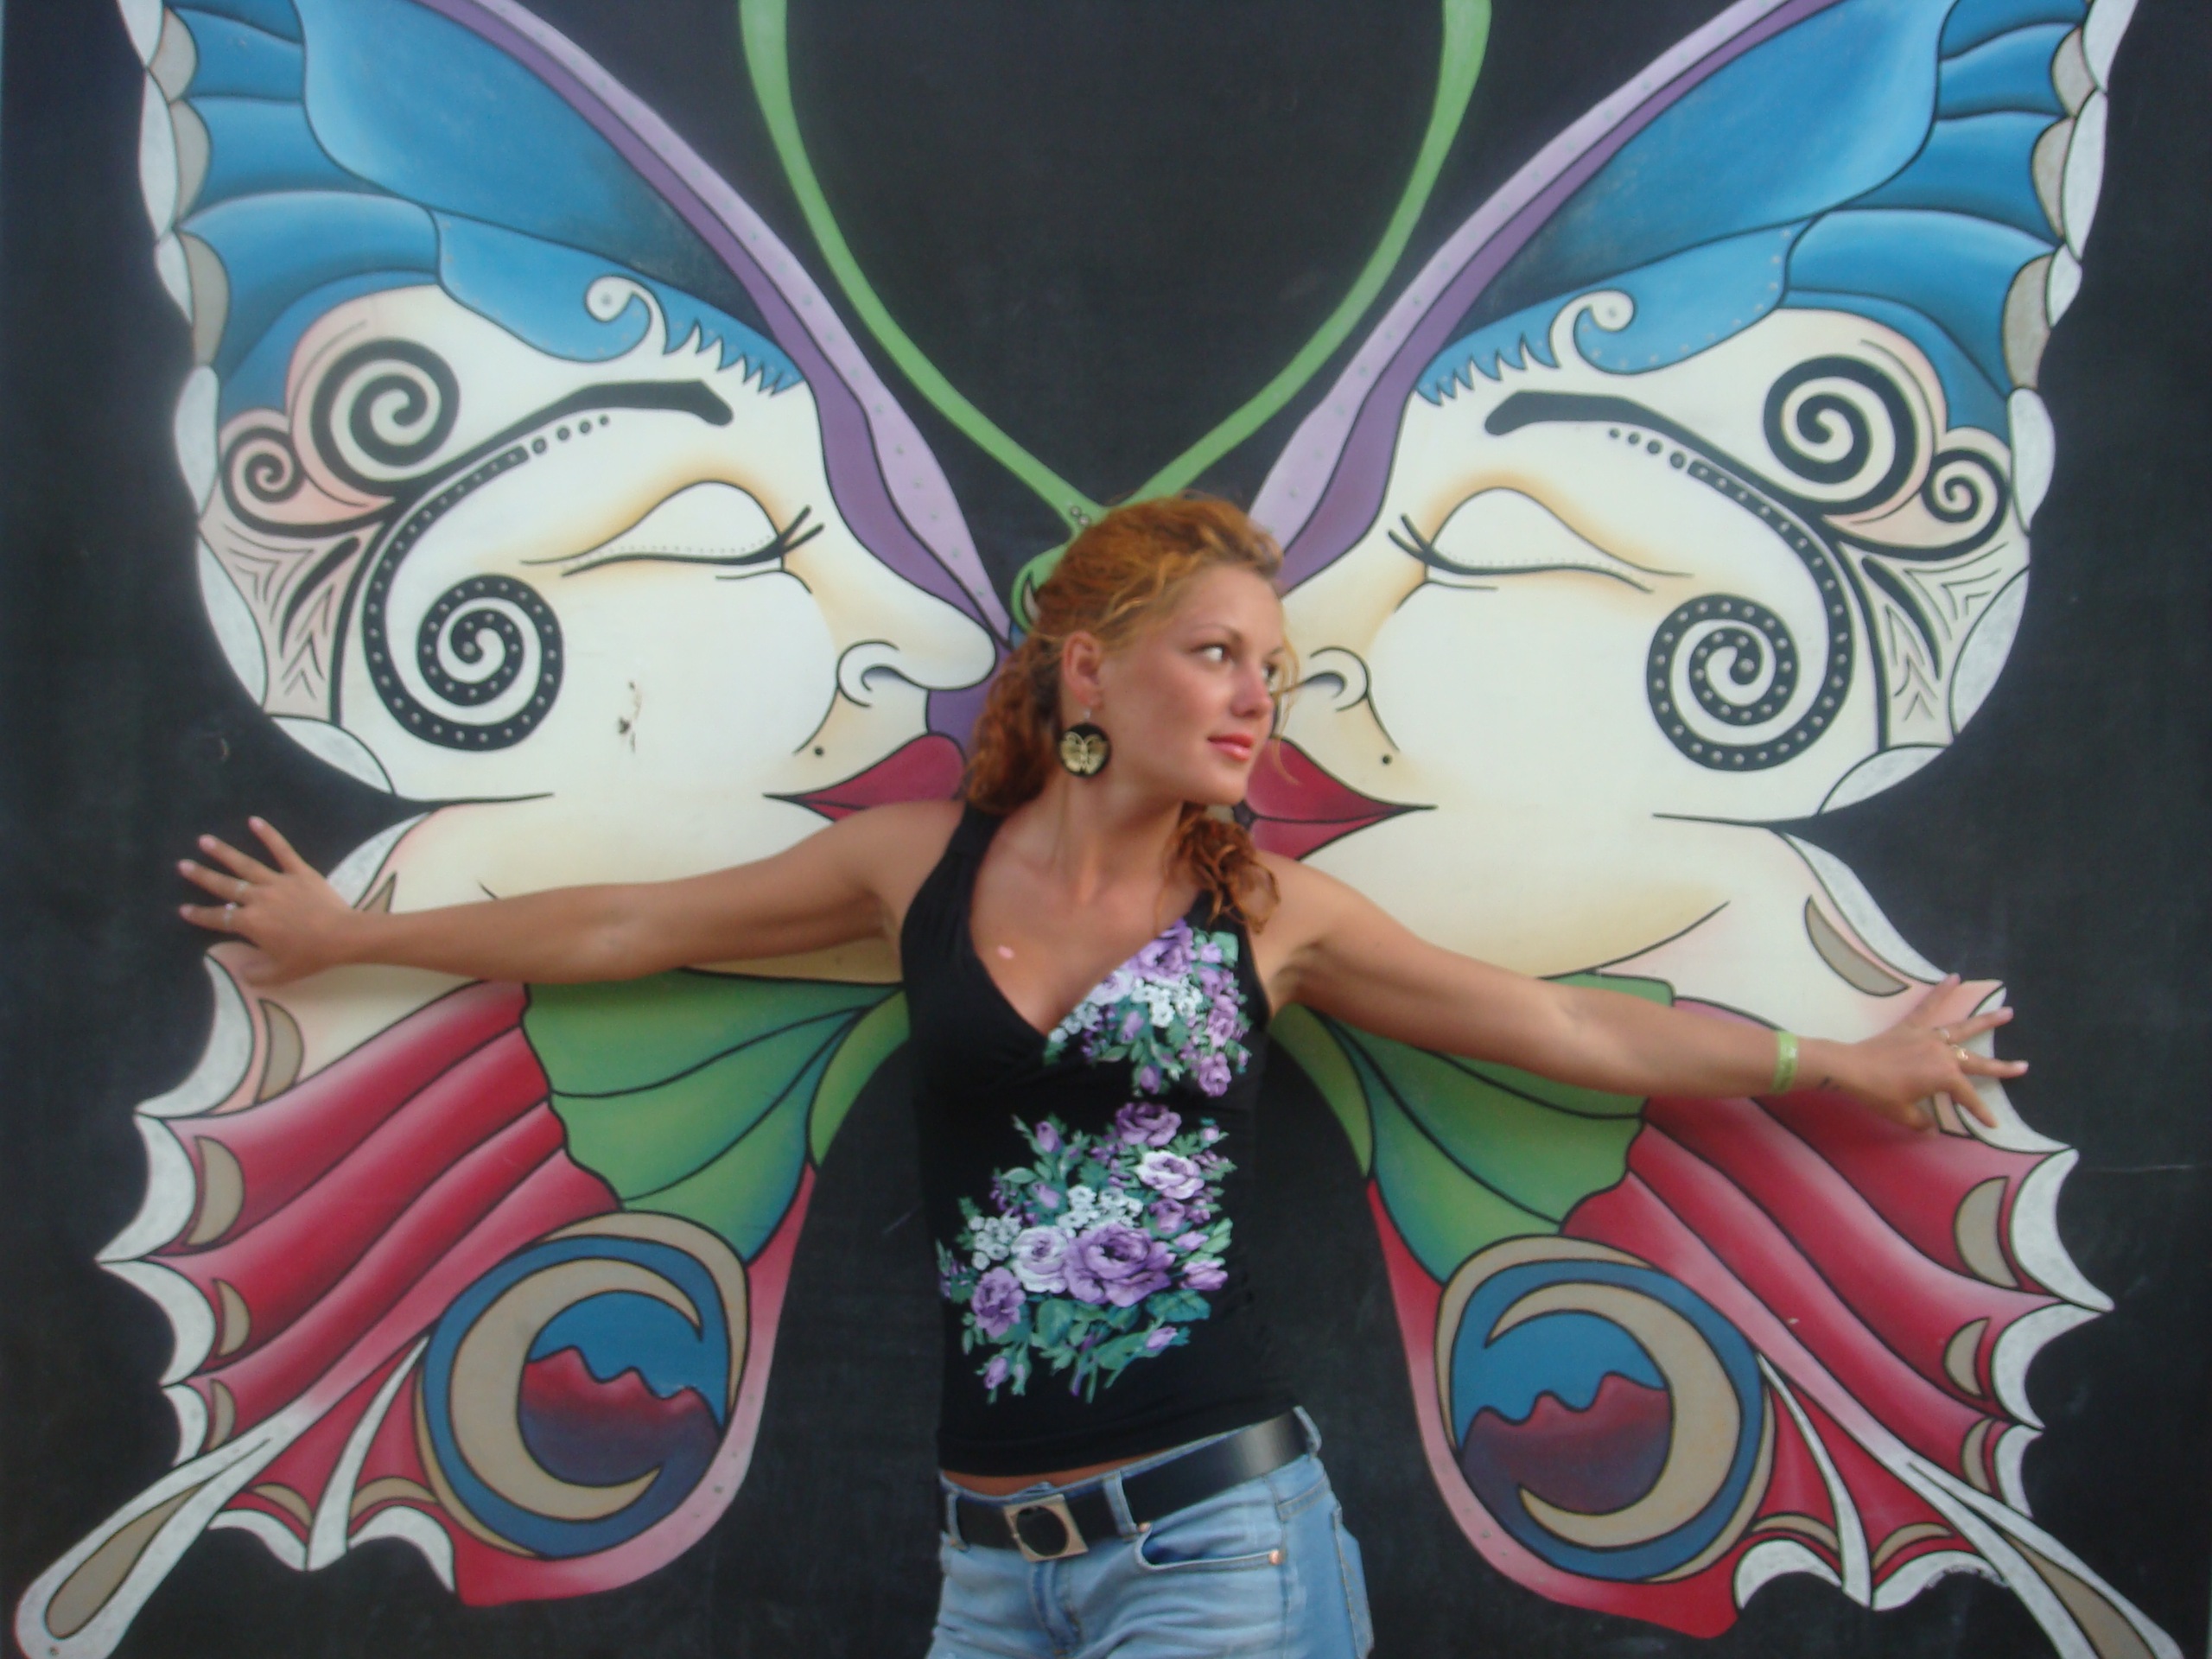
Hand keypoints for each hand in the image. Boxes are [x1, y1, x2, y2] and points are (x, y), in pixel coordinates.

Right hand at [177, 818, 358, 983]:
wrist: (342, 936)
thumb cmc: (310, 956)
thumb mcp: (279, 974)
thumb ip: (255, 973)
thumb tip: (242, 971)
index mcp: (250, 923)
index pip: (217, 918)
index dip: (199, 915)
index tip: (183, 909)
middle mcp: (258, 898)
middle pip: (224, 885)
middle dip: (201, 876)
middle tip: (182, 865)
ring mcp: (278, 882)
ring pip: (245, 865)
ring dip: (224, 852)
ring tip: (204, 841)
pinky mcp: (299, 872)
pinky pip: (282, 850)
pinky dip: (269, 835)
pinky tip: (255, 821)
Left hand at [1828, 974, 2025, 1130]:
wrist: (1851, 1069)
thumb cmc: (1878, 1094)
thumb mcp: (1903, 1114)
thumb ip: (1922, 1122)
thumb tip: (1932, 1131)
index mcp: (1944, 1077)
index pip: (1968, 1097)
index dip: (1980, 1111)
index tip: (1991, 1124)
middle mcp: (1943, 1053)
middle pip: (1976, 1061)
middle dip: (2001, 1067)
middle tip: (2024, 1067)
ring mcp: (1928, 1036)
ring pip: (1963, 1028)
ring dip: (1986, 1021)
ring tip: (2008, 1012)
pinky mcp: (1911, 1025)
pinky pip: (1929, 1006)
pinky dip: (1941, 991)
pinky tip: (1954, 977)